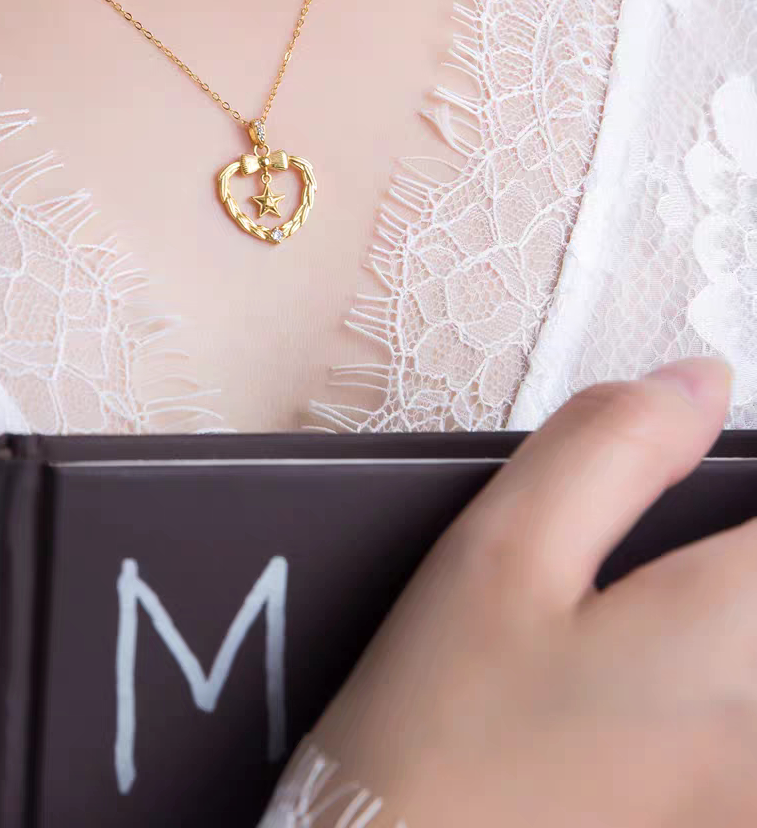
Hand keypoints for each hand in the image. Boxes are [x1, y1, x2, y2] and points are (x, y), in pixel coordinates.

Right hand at [272, 355, 750, 827]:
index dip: (748, 480)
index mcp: (732, 635)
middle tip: (671, 559)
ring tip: (645, 621)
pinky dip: (720, 690)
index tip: (704, 494)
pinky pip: (740, 738)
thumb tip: (697, 383)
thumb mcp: (498, 555)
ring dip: (725, 608)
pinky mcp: (725, 815)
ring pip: (755, 652)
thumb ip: (610, 447)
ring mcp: (749, 790)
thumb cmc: (443, 724)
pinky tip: (661, 686)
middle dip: (730, 557)